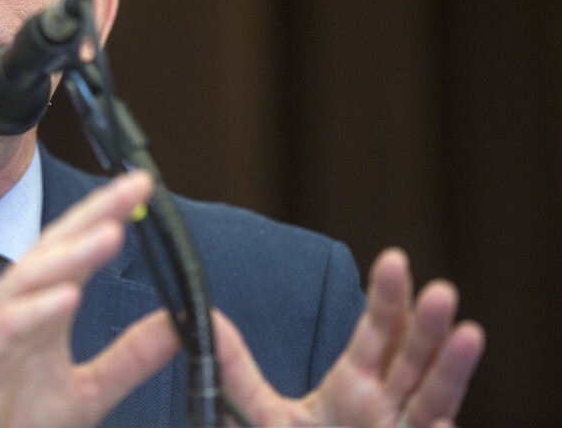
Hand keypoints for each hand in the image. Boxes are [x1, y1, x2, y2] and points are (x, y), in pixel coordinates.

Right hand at [0, 171, 180, 427]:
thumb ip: (130, 358)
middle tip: (133, 187)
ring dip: (71, 254)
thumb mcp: (87, 391)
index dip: (108, 214)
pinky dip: (36, 310)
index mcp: (43, 306)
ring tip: (110, 231)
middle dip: (94, 214)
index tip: (143, 187)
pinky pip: (7, 328)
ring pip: (32, 278)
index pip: (78, 248)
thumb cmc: (7, 418)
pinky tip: (67, 296)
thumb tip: (179, 326)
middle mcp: (17, 306)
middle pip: (56, 247)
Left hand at [215, 248, 484, 427]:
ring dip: (451, 366)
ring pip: (433, 397)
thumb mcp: (262, 413)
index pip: (376, 334)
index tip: (393, 260)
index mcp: (355, 385)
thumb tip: (206, 320)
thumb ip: (237, 371)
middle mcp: (387, 406)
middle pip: (412, 357)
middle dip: (426, 324)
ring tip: (466, 330)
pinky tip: (445, 419)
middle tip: (438, 289)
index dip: (386, 299)